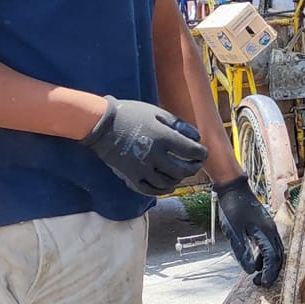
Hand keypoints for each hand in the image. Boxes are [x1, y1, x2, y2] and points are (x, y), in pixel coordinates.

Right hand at [81, 96, 207, 195]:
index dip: (202, 154)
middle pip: (183, 171)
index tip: (202, 153)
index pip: (192, 152)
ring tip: (180, 172)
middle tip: (195, 164)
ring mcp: (142, 169)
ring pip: (169, 182)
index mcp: (163, 138)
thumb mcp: (157, 113)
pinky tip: (168, 185)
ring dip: (179, 179)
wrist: (102, 125)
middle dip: (194, 168)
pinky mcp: (131, 177)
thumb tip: (196, 137)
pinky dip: (162, 189)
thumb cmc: (130, 115)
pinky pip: (151, 190)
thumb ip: (179, 125)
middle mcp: (155, 156)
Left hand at [215, 176, 284, 286]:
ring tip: (258, 276)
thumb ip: (242, 251)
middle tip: (261, 284)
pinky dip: (267, 256)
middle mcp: (272, 230)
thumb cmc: (232, 208)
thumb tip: (250, 270)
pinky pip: (271, 245)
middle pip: (278, 256)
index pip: (272, 258)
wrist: (234, 188)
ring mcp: (270, 227)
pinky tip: (258, 262)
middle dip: (272, 272)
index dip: (269, 273)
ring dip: (269, 265)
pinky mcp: (265, 226)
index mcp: (266, 232)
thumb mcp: (234, 232)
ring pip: (276, 251)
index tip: (263, 284)